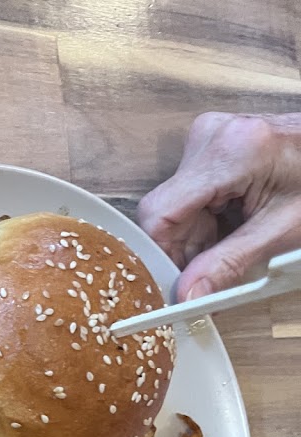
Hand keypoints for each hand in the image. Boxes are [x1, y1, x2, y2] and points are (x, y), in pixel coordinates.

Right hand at [137, 112, 300, 300]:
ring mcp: (207, 140)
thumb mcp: (280, 233)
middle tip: (212, 277)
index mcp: (229, 153)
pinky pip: (188, 198)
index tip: (173, 287)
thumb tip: (187, 295)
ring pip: (175, 209)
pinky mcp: (210, 148)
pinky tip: (230, 229)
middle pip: (166, 213)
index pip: (160, 213)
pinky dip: (204, 223)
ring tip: (233, 246)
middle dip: (186, 251)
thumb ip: (229, 265)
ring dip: (196, 239)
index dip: (161, 256)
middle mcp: (210, 138)